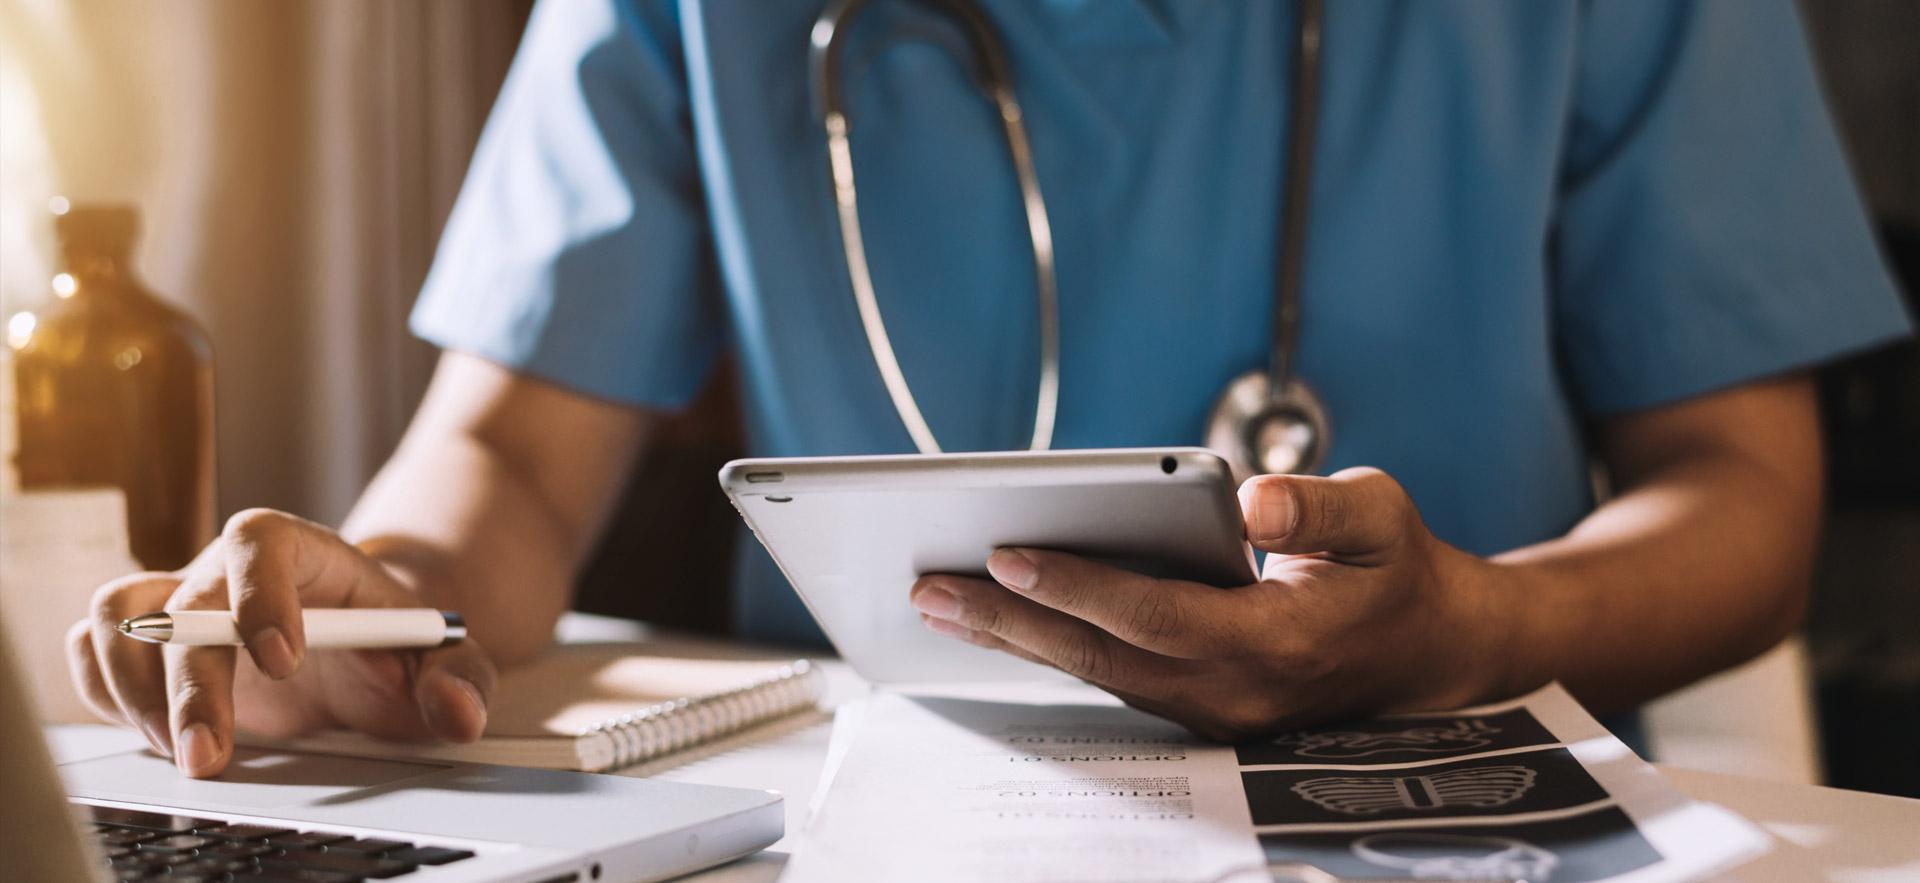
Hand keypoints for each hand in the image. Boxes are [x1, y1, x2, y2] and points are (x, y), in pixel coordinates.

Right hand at [66, 509, 496, 777]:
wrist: (363, 647)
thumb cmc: (396, 644)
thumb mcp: (444, 656)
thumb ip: (461, 678)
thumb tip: (458, 714)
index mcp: (302, 552)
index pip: (259, 541)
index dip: (258, 594)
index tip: (283, 661)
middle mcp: (227, 571)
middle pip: (183, 600)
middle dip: (192, 682)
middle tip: (212, 753)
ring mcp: (181, 605)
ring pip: (116, 617)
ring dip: (134, 689)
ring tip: (185, 750)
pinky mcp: (149, 648)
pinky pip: (94, 652)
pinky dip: (107, 695)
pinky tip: (159, 736)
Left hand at [908, 468, 1524, 740]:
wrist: (1432, 651)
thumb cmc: (1399, 571)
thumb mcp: (1382, 519)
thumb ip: (1319, 511)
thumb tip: (1254, 501)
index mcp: (1280, 643)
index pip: (1158, 616)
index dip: (1081, 585)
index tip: (1009, 553)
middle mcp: (1238, 692)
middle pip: (1104, 656)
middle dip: (1012, 620)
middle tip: (932, 586)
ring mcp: (1215, 711)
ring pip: (1099, 673)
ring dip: (1018, 637)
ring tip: (941, 598)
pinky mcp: (1199, 706)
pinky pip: (1112, 677)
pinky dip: (1053, 645)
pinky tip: (1001, 616)